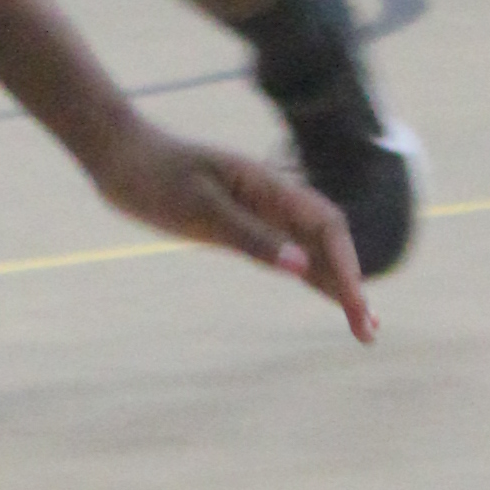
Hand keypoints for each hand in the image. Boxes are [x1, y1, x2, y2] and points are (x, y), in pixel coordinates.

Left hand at [92, 118, 374, 340]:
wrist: (121, 158)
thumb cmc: (157, 177)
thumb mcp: (201, 209)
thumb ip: (251, 237)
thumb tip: (301, 266)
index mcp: (270, 187)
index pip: (327, 226)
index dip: (346, 265)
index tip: (354, 302)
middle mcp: (273, 199)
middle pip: (329, 242)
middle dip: (352, 284)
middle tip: (368, 331)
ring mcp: (259, 212)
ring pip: (312, 251)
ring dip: (338, 285)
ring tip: (362, 326)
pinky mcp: (241, 226)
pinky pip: (286, 253)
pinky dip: (309, 275)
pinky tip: (323, 293)